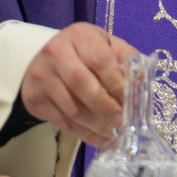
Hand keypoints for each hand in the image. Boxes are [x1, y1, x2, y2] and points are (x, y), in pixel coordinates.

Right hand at [19, 23, 136, 146]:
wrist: (39, 55)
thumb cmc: (82, 50)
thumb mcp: (105, 44)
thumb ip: (125, 58)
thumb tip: (141, 80)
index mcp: (79, 37)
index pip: (100, 62)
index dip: (117, 84)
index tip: (131, 102)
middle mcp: (56, 55)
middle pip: (81, 84)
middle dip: (105, 107)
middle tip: (121, 122)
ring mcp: (41, 78)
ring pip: (70, 108)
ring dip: (95, 125)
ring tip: (114, 135)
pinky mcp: (34, 100)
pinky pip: (61, 122)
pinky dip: (83, 133)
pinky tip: (99, 139)